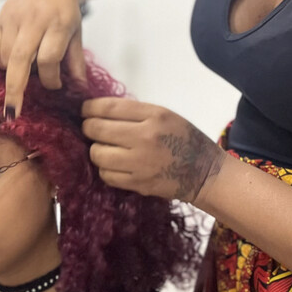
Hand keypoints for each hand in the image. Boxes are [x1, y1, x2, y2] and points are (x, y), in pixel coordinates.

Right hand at [0, 0, 85, 116]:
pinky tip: (10, 63)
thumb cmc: (65, 9)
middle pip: (20, 59)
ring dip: (12, 73)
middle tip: (13, 113)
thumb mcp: (76, 32)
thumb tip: (79, 90)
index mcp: (58, 24)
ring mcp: (14, 18)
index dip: (50, 78)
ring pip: (5, 56)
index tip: (54, 85)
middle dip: (15, 89)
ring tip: (24, 72)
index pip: (49, 58)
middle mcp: (34, 20)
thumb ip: (76, 61)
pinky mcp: (0, 18)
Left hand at [82, 98, 223, 203]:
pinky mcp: (138, 184)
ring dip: (96, 150)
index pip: (109, 107)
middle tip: (91, 129)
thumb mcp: (165, 116)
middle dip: (88, 128)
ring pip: (97, 154)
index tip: (85, 110)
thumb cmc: (185, 139)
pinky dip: (106, 169)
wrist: (205, 173)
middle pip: (97, 130)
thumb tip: (100, 110)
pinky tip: (115, 165)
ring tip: (105, 148)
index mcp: (154, 116)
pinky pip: (106, 175)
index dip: (89, 108)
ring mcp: (140, 163)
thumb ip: (135, 113)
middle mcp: (145, 137)